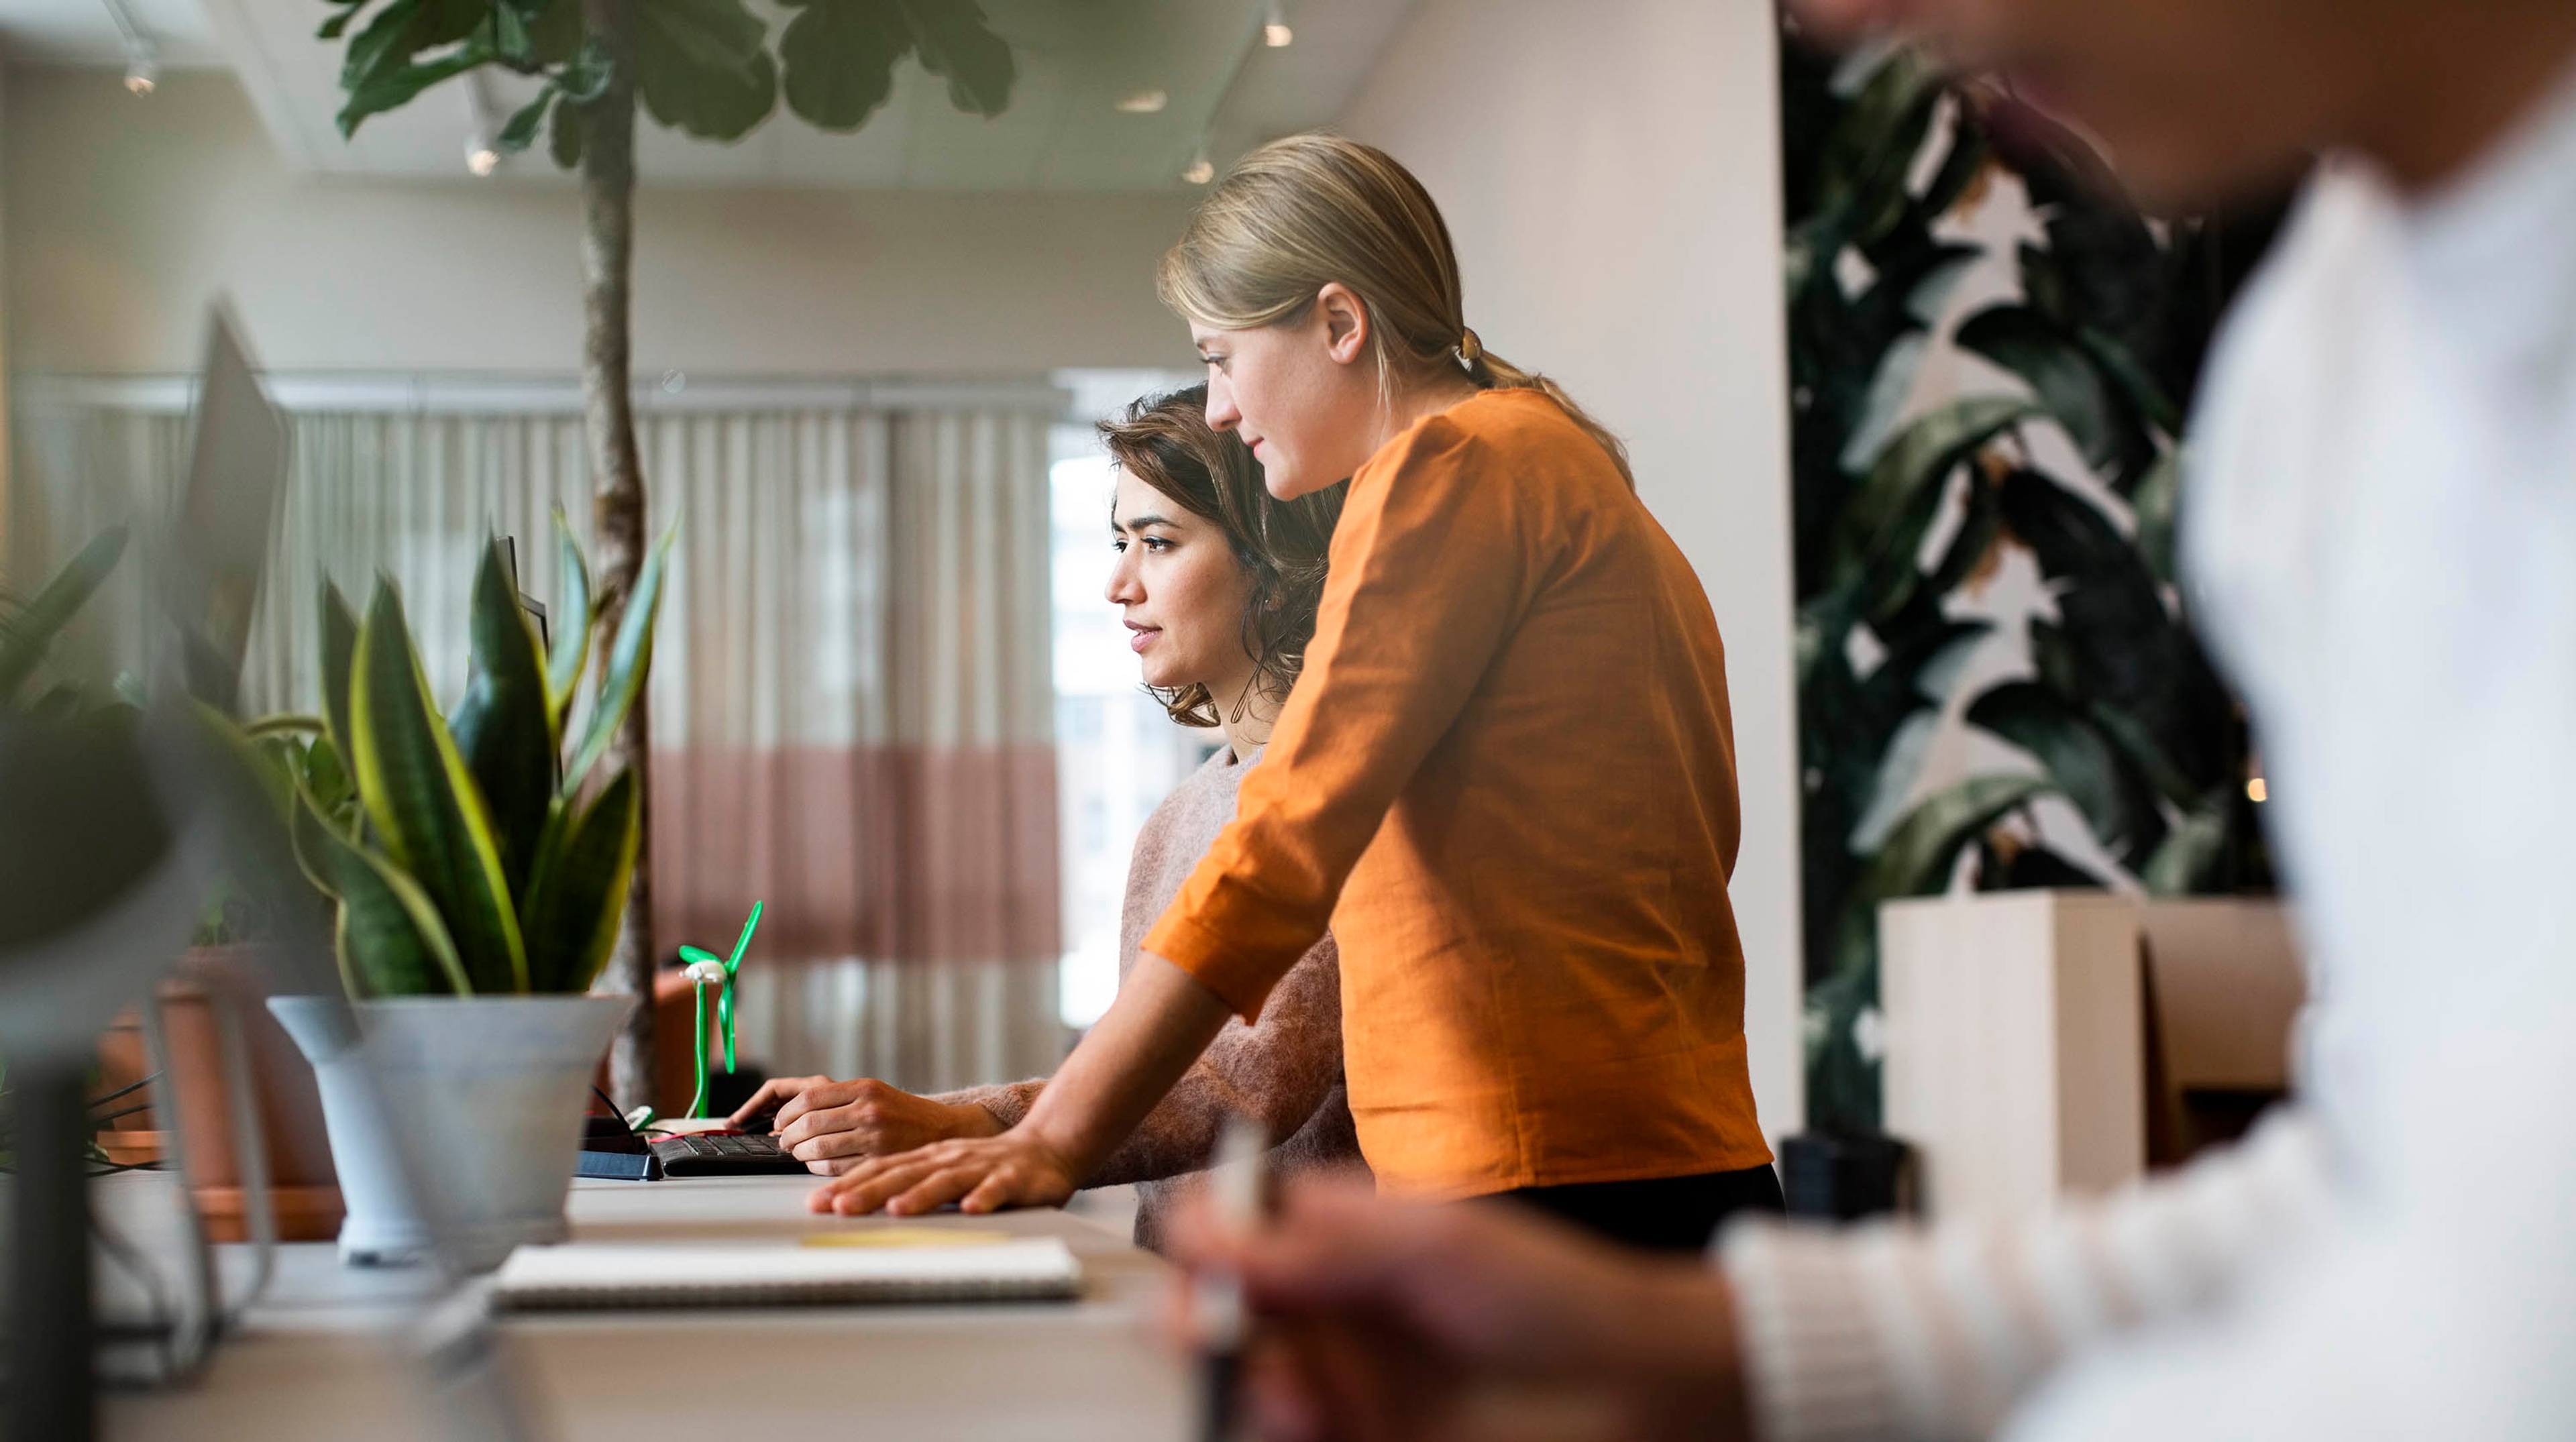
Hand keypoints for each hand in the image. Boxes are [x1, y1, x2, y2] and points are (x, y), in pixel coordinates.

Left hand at [728, 1075, 999, 1174]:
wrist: (944, 1130)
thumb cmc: (902, 1113)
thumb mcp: (874, 1093)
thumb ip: (837, 1099)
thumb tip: (791, 1117)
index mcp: (865, 1088)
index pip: (808, 1098)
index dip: (785, 1114)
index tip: (778, 1124)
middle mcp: (869, 1110)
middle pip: (808, 1124)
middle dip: (788, 1137)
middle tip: (784, 1143)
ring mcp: (874, 1137)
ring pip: (817, 1148)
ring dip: (799, 1154)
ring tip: (798, 1154)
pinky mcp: (878, 1161)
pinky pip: (833, 1168)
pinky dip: (816, 1169)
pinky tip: (816, 1165)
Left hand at [806, 1129, 1081, 1215]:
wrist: (1046, 1148)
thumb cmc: (988, 1166)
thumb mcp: (941, 1170)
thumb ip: (905, 1183)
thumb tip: (849, 1203)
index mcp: (927, 1158)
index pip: (880, 1168)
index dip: (849, 1184)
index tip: (818, 1203)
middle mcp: (948, 1159)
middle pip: (904, 1174)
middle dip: (870, 1191)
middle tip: (840, 1208)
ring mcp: (981, 1168)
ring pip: (947, 1181)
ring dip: (921, 1195)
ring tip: (898, 1209)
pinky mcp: (1013, 1179)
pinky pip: (997, 1190)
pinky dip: (984, 1199)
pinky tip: (972, 1210)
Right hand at [1167, 1179, 1751, 1441]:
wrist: (1632, 1390)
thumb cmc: (1551, 1294)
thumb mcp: (1429, 1243)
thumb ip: (1316, 1245)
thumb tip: (1209, 1232)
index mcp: (1341, 1235)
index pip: (1238, 1225)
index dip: (1206, 1235)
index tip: (1200, 1251)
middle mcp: (1332, 1306)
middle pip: (1224, 1309)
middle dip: (1200, 1316)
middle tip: (1206, 1328)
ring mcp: (1345, 1378)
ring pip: (1246, 1380)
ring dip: (1244, 1381)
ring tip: (1287, 1386)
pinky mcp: (1363, 1437)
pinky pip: (1287, 1437)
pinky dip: (1279, 1429)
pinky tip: (1311, 1415)